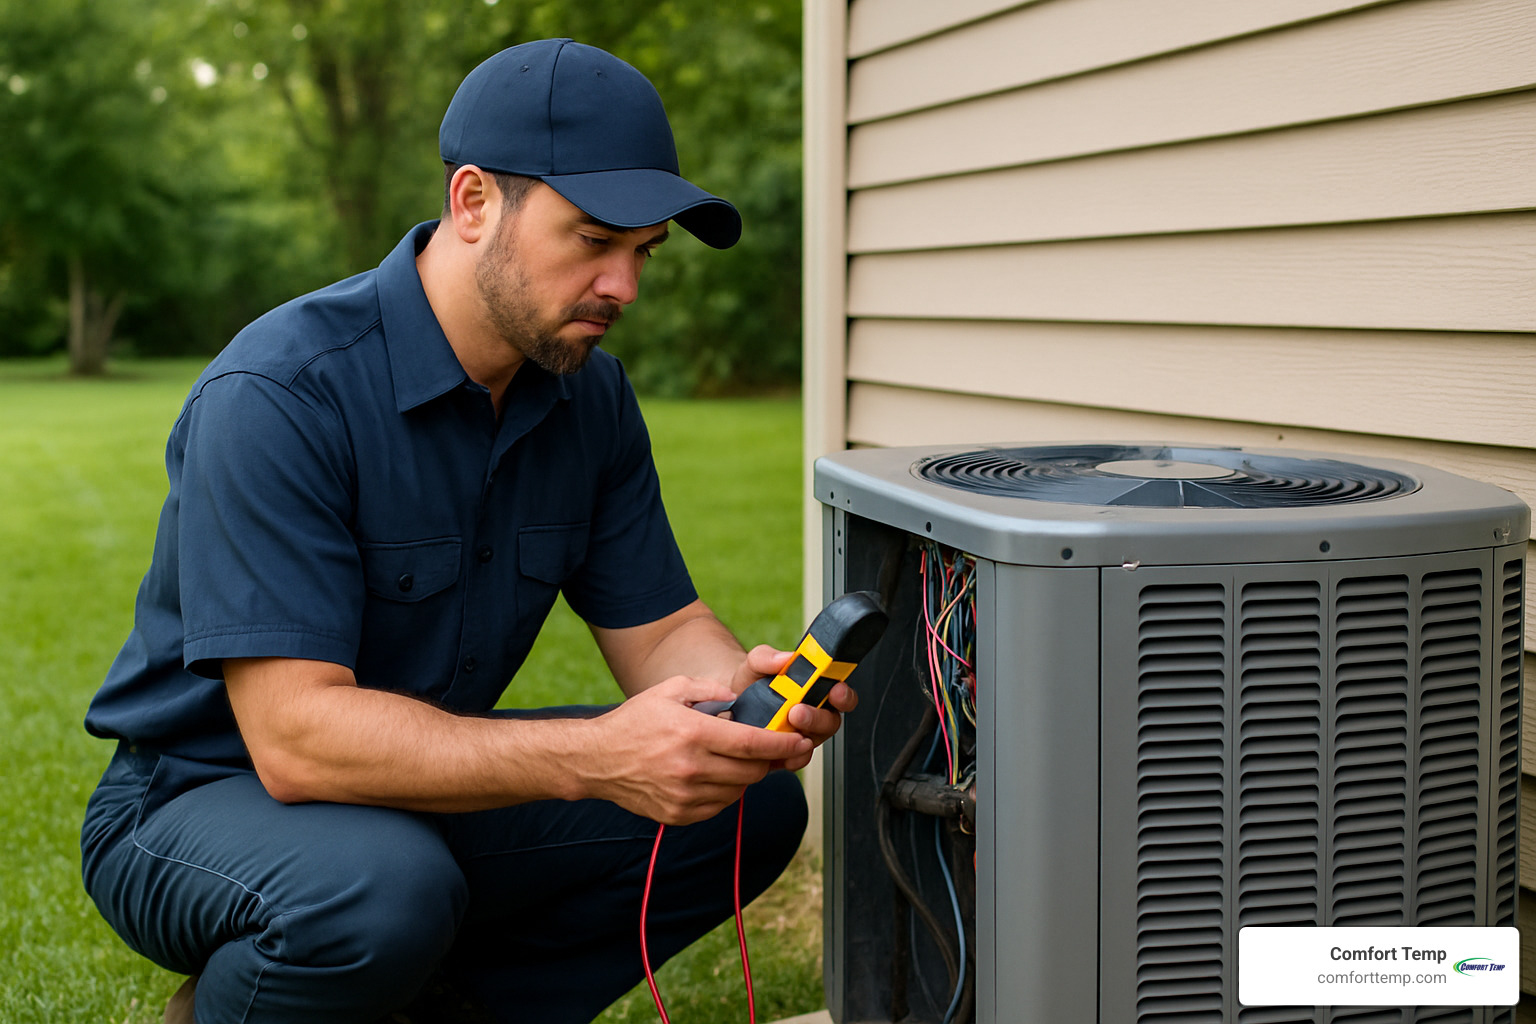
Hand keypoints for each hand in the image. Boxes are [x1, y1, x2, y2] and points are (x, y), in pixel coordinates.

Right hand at [586, 675, 811, 825]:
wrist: (597, 760)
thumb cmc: (635, 721)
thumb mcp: (670, 690)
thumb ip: (709, 688)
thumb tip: (739, 698)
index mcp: (693, 733)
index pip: (752, 743)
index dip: (782, 744)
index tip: (800, 742)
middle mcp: (691, 768)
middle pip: (752, 771)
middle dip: (767, 760)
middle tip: (768, 750)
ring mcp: (685, 796)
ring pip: (738, 791)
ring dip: (745, 777)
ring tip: (733, 760)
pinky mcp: (678, 815)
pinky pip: (719, 806)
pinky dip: (725, 792)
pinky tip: (713, 776)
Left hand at [729, 644, 857, 769]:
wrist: (732, 705)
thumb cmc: (752, 682)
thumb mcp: (756, 663)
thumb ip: (768, 657)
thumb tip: (785, 658)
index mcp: (816, 689)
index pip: (841, 693)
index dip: (843, 694)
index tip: (835, 690)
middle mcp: (815, 714)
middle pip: (831, 721)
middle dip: (817, 718)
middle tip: (797, 712)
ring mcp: (803, 736)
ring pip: (814, 742)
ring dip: (802, 738)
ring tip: (784, 726)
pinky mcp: (789, 753)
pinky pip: (797, 759)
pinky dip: (790, 757)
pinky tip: (779, 751)